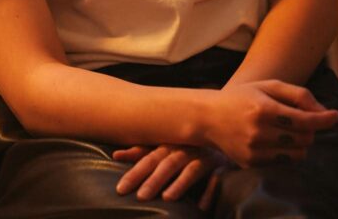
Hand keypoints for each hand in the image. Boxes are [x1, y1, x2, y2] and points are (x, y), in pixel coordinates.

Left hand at [113, 143, 228, 208]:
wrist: (222, 131)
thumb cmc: (187, 144)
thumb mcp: (165, 147)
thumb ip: (143, 151)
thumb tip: (115, 155)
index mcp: (169, 145)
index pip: (148, 157)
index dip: (134, 169)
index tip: (119, 185)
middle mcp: (185, 148)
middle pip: (167, 163)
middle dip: (154, 179)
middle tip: (140, 197)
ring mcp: (203, 155)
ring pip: (191, 169)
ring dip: (179, 183)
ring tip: (167, 198)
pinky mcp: (220, 165)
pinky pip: (216, 178)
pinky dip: (210, 190)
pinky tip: (201, 205)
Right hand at [207, 78, 337, 168]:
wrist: (208, 117)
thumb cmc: (242, 97)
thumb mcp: (267, 86)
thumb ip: (297, 95)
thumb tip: (324, 112)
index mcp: (264, 109)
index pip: (305, 120)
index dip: (324, 119)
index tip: (336, 116)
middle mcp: (259, 132)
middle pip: (305, 138)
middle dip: (310, 129)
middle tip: (303, 119)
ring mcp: (255, 151)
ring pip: (298, 154)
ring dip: (301, 142)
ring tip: (289, 130)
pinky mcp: (251, 164)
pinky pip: (283, 163)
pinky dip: (287, 152)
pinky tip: (277, 140)